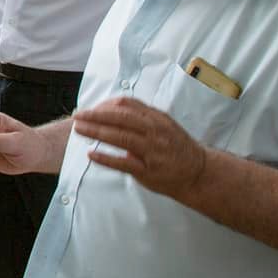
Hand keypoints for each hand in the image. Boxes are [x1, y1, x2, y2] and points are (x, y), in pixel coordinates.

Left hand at [73, 96, 209, 198]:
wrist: (199, 172)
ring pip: (121, 137)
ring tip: (80, 129)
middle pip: (121, 118)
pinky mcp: (149, 170)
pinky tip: (91, 154)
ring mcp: (153, 151)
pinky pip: (124, 163)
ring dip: (97, 132)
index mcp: (157, 119)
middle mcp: (156, 132)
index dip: (106, 105)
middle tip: (78, 115)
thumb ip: (142, 116)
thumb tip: (114, 107)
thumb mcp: (164, 125)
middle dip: (96, 116)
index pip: (128, 105)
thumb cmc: (177, 147)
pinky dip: (106, 158)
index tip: (91, 108)